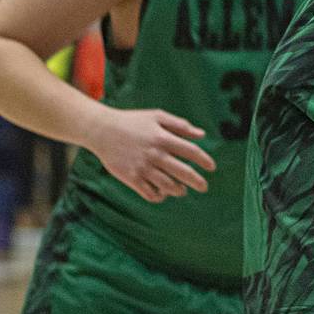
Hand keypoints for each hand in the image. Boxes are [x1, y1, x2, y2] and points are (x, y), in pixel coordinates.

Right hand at [86, 107, 216, 202]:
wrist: (102, 130)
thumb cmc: (132, 121)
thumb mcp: (157, 116)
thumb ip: (180, 125)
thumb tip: (201, 135)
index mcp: (163, 138)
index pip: (192, 152)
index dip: (205, 160)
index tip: (212, 167)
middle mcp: (155, 154)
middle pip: (183, 172)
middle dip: (197, 182)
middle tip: (204, 187)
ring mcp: (142, 167)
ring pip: (167, 186)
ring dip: (178, 191)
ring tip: (182, 190)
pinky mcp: (130, 177)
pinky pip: (149, 193)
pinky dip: (159, 196)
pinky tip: (162, 193)